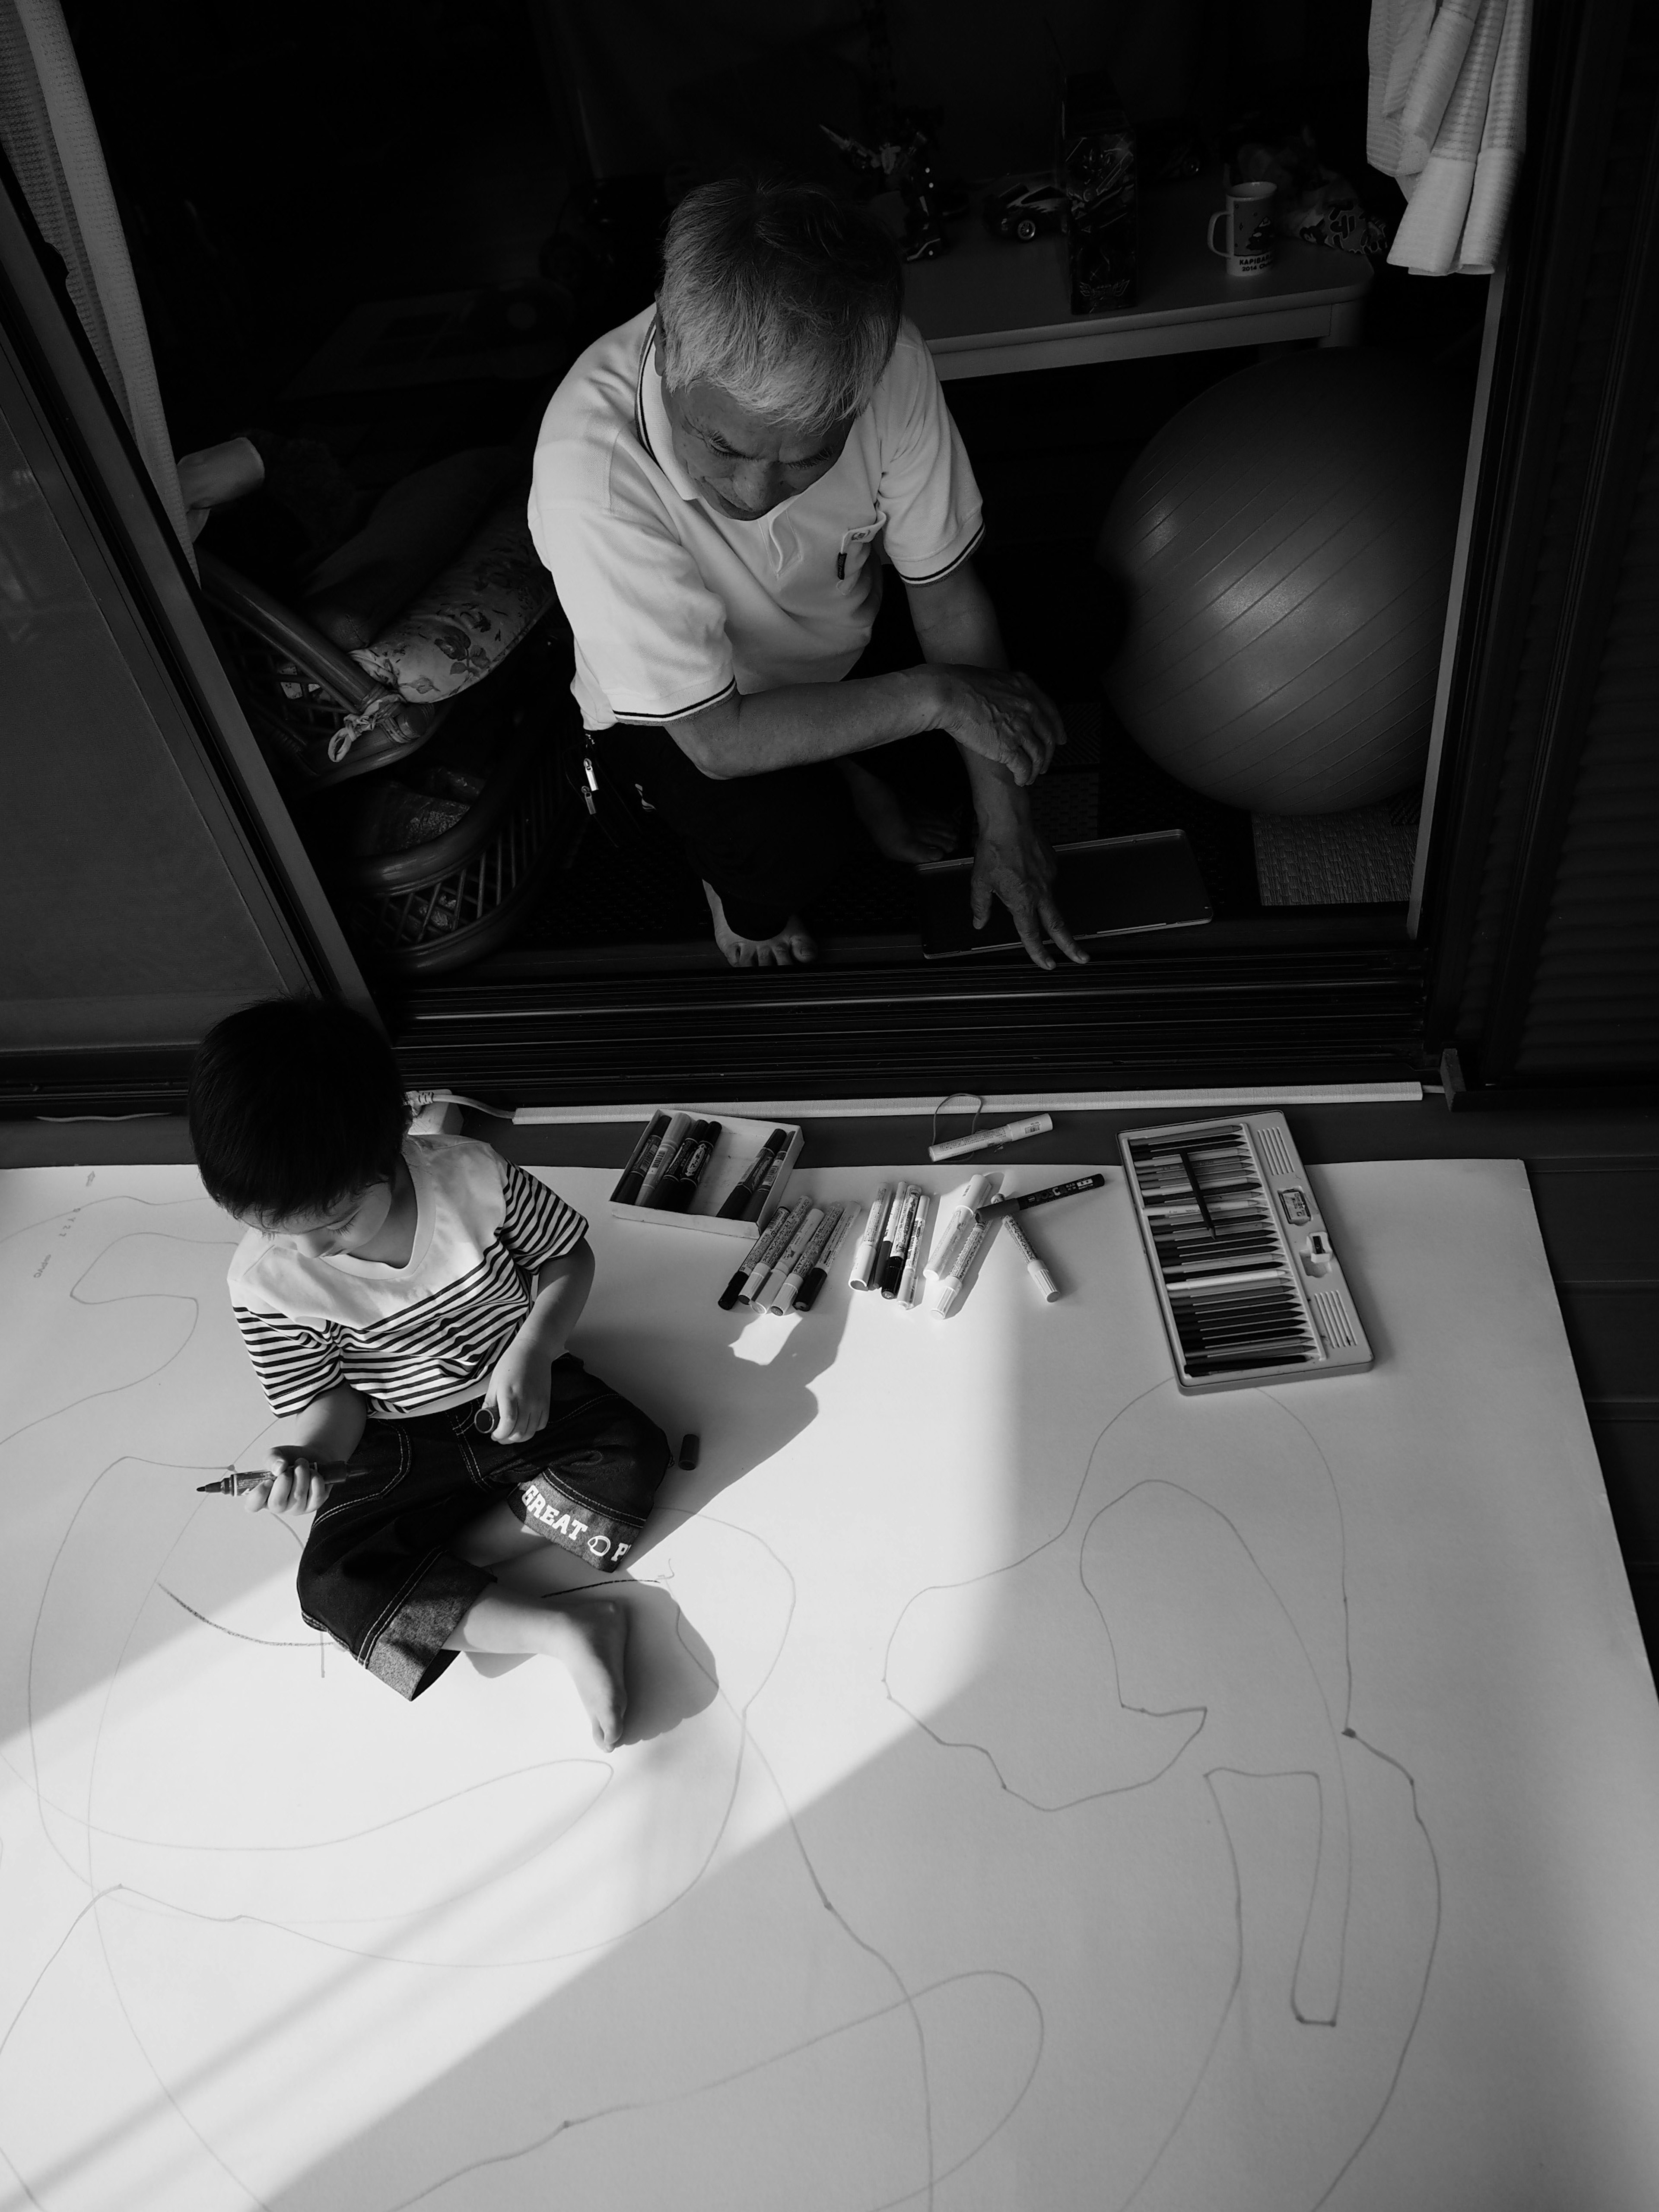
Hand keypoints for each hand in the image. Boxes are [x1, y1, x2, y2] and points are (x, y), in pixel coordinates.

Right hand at [244, 1444, 336, 1516]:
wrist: (310, 1457)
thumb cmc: (288, 1460)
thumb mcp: (276, 1454)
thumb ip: (272, 1459)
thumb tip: (279, 1468)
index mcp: (263, 1496)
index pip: (253, 1505)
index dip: (258, 1495)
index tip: (267, 1480)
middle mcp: (279, 1506)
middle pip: (277, 1503)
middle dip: (285, 1479)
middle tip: (289, 1468)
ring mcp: (297, 1508)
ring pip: (298, 1496)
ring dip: (302, 1473)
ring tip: (302, 1464)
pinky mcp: (314, 1505)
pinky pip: (316, 1494)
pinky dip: (315, 1478)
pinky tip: (313, 1473)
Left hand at [484, 1338, 553, 1444]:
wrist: (534, 1351)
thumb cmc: (512, 1363)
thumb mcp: (494, 1382)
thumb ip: (490, 1403)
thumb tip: (485, 1420)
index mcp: (509, 1394)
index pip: (507, 1424)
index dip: (500, 1434)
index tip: (493, 1434)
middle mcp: (526, 1400)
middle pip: (519, 1432)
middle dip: (507, 1439)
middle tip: (500, 1435)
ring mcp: (538, 1402)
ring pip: (530, 1432)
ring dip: (519, 1437)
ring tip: (511, 1433)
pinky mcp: (547, 1402)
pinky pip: (541, 1425)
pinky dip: (532, 1429)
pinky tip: (524, 1424)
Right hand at [932, 667, 1065, 787]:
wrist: (949, 694)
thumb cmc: (960, 685)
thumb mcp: (994, 679)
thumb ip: (1006, 691)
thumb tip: (1003, 699)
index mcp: (1025, 690)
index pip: (1050, 712)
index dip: (1057, 728)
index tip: (1060, 739)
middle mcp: (1028, 708)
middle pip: (1048, 736)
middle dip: (1048, 754)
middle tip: (1045, 763)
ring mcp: (1020, 728)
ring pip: (1038, 754)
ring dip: (1036, 769)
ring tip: (1031, 776)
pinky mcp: (1008, 746)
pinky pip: (1023, 767)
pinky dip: (1024, 777)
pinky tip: (1020, 781)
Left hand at [971, 801, 1088, 971]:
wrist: (1009, 820)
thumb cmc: (994, 849)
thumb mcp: (979, 882)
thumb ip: (980, 906)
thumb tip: (979, 922)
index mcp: (1022, 901)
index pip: (1032, 934)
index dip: (1038, 953)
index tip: (1047, 964)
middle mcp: (1040, 892)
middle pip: (1058, 926)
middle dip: (1070, 946)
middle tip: (1081, 958)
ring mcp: (1050, 878)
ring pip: (1049, 899)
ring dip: (1039, 900)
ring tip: (1017, 878)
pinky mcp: (1053, 864)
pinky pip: (1046, 879)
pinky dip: (1037, 880)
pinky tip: (1025, 868)